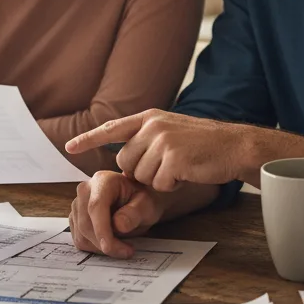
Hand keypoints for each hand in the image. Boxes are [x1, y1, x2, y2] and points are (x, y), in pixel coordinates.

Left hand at [67, 109, 258, 191]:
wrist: (234, 146)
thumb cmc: (204, 145)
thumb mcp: (171, 131)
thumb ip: (147, 138)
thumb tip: (123, 156)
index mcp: (149, 117)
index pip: (111, 128)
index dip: (89, 138)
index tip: (69, 147)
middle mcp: (152, 125)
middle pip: (125, 162)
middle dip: (142, 172)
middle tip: (168, 166)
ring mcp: (162, 140)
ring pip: (140, 176)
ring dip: (159, 180)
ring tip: (180, 167)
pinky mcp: (172, 158)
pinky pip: (158, 184)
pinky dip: (171, 185)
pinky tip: (187, 173)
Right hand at [68, 170, 164, 257]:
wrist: (136, 201)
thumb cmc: (142, 200)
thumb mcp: (147, 205)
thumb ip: (134, 213)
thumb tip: (119, 225)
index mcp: (103, 181)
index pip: (96, 206)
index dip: (101, 230)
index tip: (110, 248)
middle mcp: (85, 190)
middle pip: (86, 223)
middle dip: (105, 243)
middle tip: (127, 251)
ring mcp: (77, 204)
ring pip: (81, 235)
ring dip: (101, 247)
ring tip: (122, 245)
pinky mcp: (75, 218)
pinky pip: (80, 239)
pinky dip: (95, 247)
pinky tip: (111, 242)